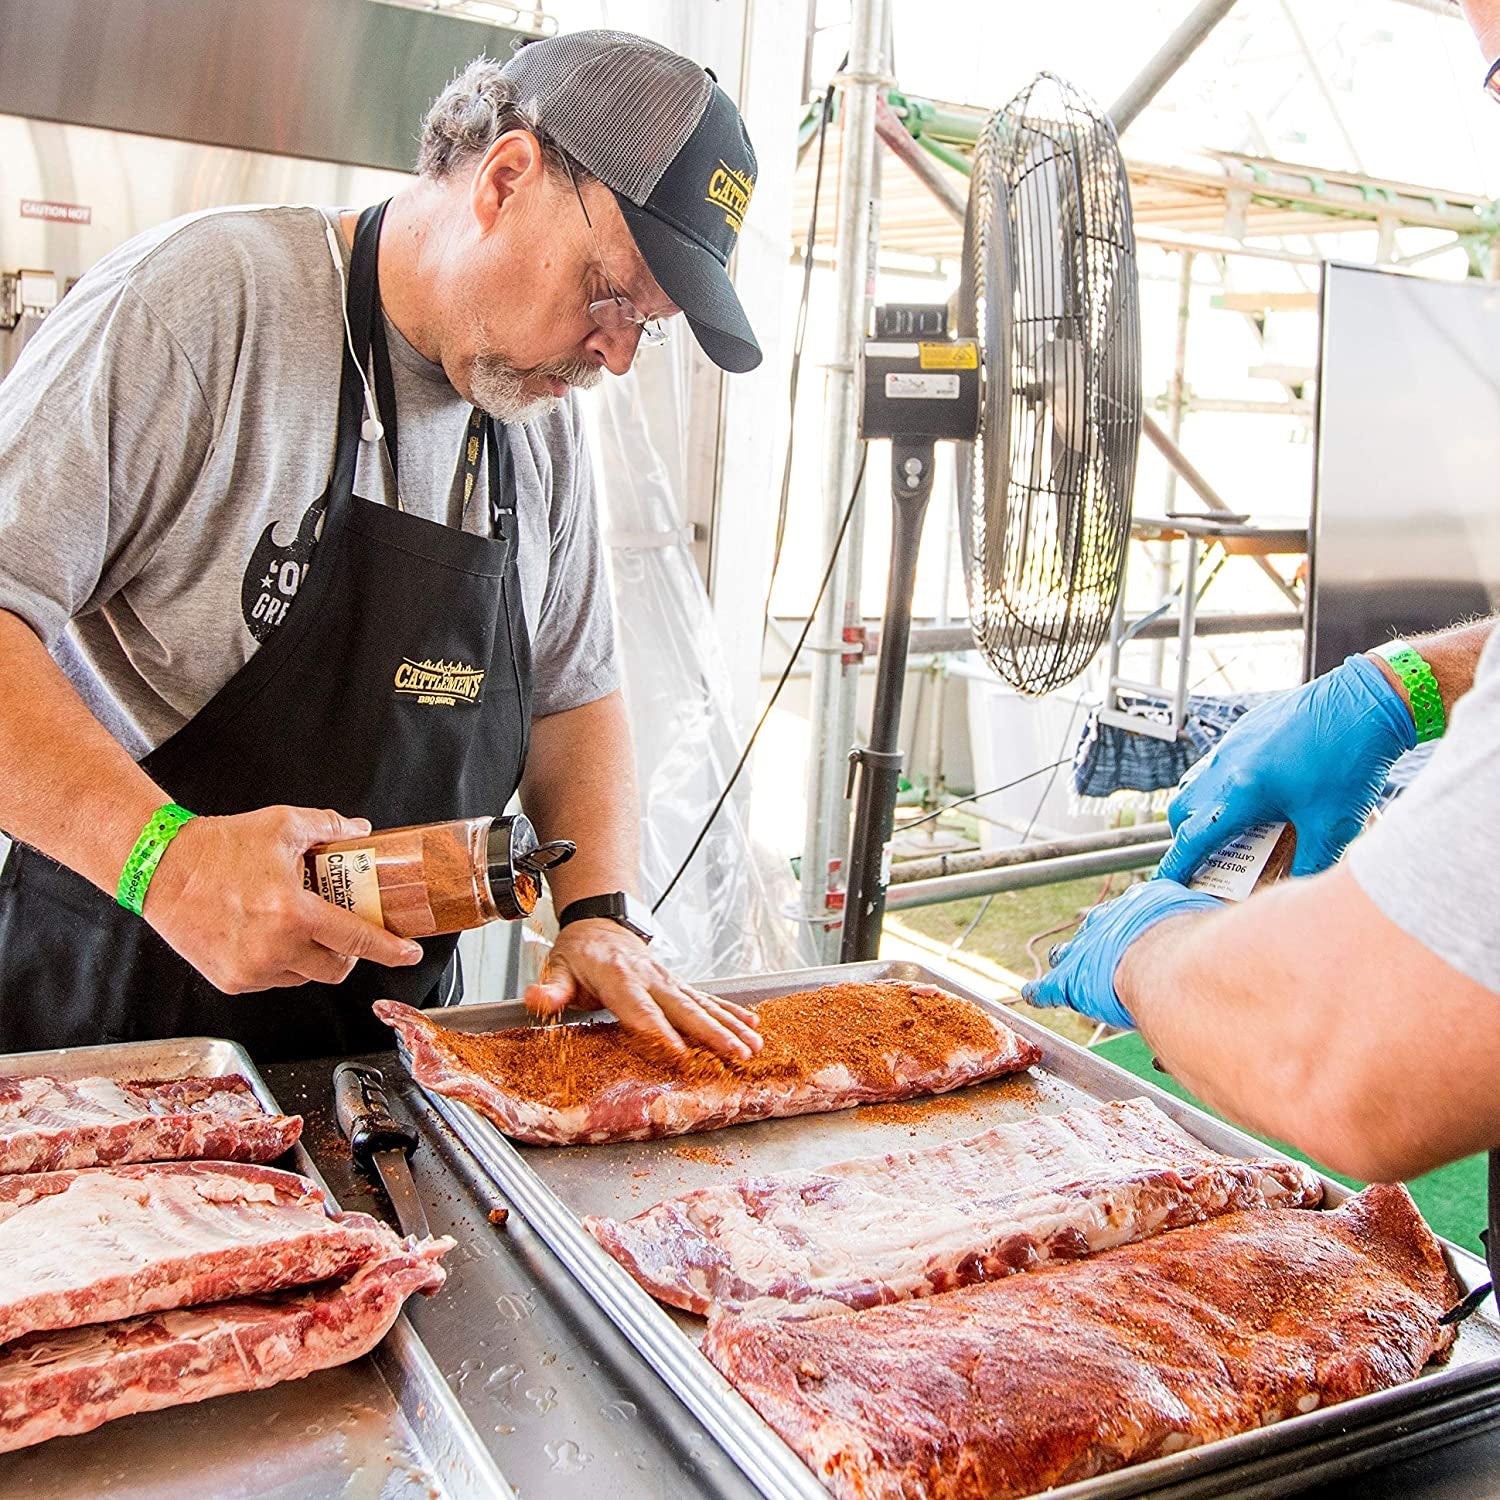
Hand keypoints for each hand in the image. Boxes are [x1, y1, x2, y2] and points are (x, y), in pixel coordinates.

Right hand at [144, 806, 423, 991]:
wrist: (160, 868)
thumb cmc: (218, 846)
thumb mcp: (282, 825)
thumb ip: (329, 827)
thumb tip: (360, 831)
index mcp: (293, 913)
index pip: (357, 939)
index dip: (390, 948)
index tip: (409, 952)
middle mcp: (274, 949)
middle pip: (336, 968)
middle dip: (348, 952)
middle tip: (342, 929)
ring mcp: (252, 970)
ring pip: (305, 976)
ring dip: (313, 957)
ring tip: (297, 924)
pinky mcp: (232, 981)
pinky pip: (274, 980)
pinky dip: (282, 963)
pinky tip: (268, 935)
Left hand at [523, 919, 762, 1061]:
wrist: (600, 922)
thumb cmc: (579, 952)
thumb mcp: (558, 968)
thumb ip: (550, 989)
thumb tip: (535, 1000)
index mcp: (618, 976)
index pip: (640, 1008)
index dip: (659, 1031)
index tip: (680, 1053)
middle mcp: (650, 977)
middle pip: (684, 1008)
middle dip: (712, 1033)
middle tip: (736, 1054)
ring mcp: (668, 980)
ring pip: (703, 1005)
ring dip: (731, 1026)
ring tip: (753, 1046)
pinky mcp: (678, 983)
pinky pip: (708, 999)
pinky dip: (732, 1012)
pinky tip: (753, 1025)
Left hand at [1021, 880, 1222, 1027]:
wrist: (1169, 966)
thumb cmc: (1197, 949)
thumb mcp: (1208, 928)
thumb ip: (1212, 932)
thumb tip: (1237, 934)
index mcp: (1142, 905)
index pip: (1131, 914)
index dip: (1131, 927)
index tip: (1134, 932)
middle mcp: (1110, 921)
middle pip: (1097, 927)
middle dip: (1097, 938)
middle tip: (1100, 948)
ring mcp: (1086, 950)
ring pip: (1071, 951)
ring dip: (1069, 958)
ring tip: (1063, 961)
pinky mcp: (1070, 982)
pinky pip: (1049, 988)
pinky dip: (1041, 993)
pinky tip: (1032, 994)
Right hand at [1156, 654, 1415, 882]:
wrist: (1363, 701)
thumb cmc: (1349, 760)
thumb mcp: (1334, 824)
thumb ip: (1313, 863)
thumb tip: (1301, 889)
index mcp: (1240, 793)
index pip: (1193, 838)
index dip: (1177, 865)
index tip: (1166, 883)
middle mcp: (1226, 767)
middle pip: (1182, 810)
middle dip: (1186, 837)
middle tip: (1206, 856)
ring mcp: (1232, 745)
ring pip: (1195, 783)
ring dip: (1201, 808)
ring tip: (1229, 824)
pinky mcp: (1246, 731)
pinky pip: (1217, 763)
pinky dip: (1221, 785)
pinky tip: (1254, 791)